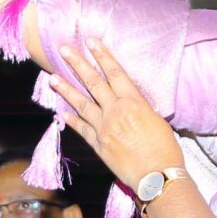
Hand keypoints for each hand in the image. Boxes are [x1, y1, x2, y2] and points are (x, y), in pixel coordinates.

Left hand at [48, 45, 182, 192]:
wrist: (156, 176)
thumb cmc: (165, 149)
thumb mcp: (158, 120)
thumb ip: (141, 109)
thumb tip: (132, 104)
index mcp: (134, 102)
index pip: (115, 73)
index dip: (102, 55)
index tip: (91, 41)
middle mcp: (115, 111)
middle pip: (93, 83)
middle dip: (78, 64)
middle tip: (63, 50)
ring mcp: (104, 127)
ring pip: (81, 103)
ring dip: (66, 89)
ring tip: (52, 77)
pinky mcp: (98, 144)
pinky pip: (81, 128)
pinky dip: (71, 119)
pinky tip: (61, 112)